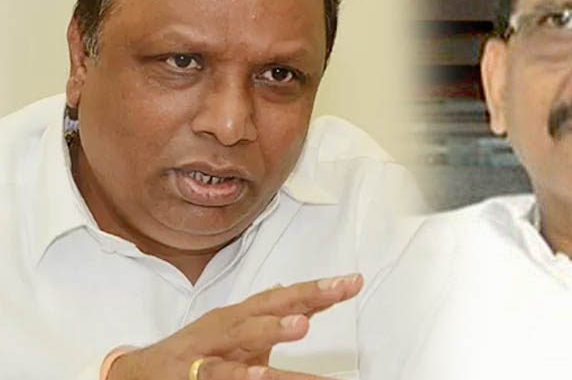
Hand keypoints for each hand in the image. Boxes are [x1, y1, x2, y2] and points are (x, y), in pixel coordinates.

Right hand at [107, 274, 362, 379]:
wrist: (137, 374)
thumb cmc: (195, 353)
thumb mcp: (235, 332)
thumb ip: (269, 315)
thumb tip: (297, 292)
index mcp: (242, 315)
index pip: (287, 297)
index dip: (319, 288)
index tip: (354, 281)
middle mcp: (228, 325)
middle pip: (270, 306)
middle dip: (305, 297)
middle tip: (338, 290)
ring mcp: (209, 348)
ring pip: (244, 337)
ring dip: (273, 329)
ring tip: (302, 326)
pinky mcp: (190, 374)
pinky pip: (217, 375)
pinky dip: (237, 375)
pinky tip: (258, 376)